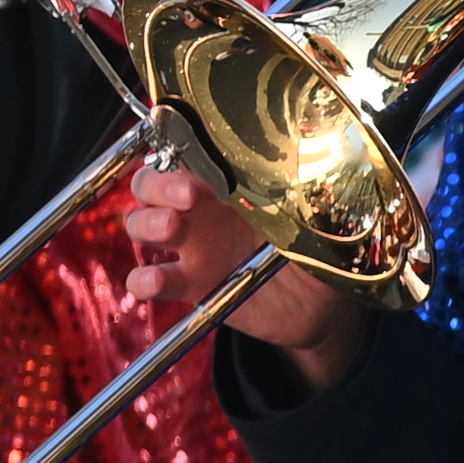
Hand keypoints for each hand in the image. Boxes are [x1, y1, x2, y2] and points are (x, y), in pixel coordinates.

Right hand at [121, 146, 359, 365]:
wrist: (318, 306)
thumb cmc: (314, 250)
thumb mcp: (316, 220)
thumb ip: (310, 200)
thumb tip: (322, 175)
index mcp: (229, 183)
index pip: (189, 156)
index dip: (186, 156)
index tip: (208, 169)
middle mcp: (202, 210)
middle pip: (152, 184)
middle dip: (160, 185)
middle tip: (188, 197)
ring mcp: (190, 247)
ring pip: (142, 225)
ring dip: (148, 224)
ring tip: (170, 230)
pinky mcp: (187, 285)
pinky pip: (147, 281)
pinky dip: (142, 281)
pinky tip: (154, 282)